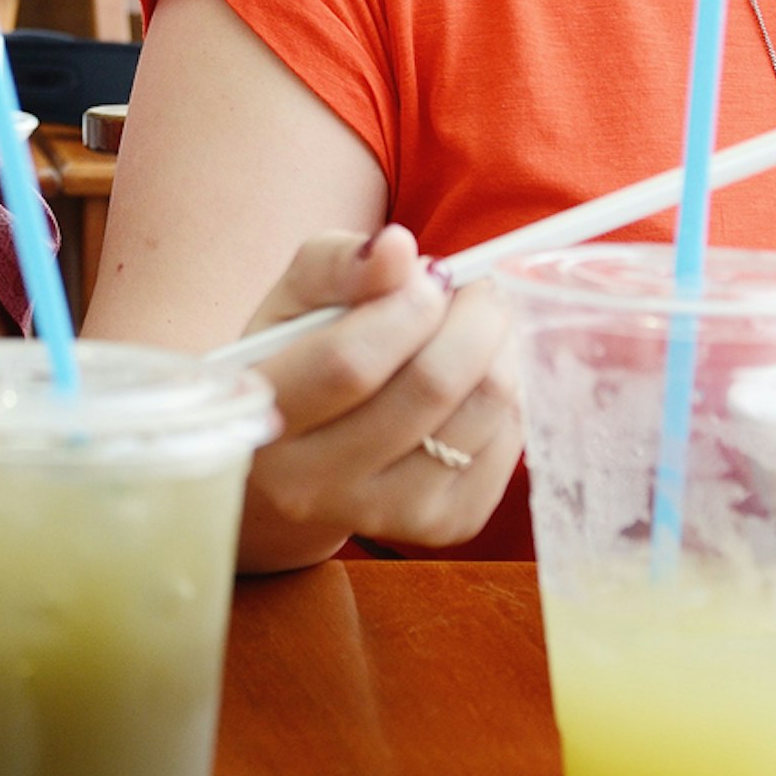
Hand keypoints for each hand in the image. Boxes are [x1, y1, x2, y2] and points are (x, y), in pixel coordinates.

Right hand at [233, 227, 518, 570]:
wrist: (305, 460)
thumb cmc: (299, 359)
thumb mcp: (294, 300)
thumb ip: (337, 265)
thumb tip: (397, 249)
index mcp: (264, 419)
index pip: (349, 363)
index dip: (406, 308)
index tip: (431, 276)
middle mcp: (315, 483)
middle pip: (430, 389)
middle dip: (474, 319)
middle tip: (477, 289)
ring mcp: (385, 515)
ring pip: (481, 414)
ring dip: (501, 351)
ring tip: (480, 328)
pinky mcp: (443, 526)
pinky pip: (508, 445)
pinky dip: (511, 396)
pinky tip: (480, 377)